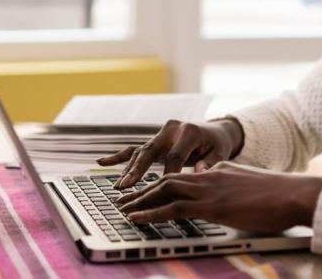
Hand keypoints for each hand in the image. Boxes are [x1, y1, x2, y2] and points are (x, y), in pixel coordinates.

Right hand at [96, 118, 243, 188]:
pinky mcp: (154, 140)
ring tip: (119, 186)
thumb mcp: (220, 153)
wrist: (214, 131)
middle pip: (151, 150)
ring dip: (128, 169)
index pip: (175, 156)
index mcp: (188, 132)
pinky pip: (134, 148)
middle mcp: (171, 129)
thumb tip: (200, 172)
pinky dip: (118, 156)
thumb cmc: (217, 146)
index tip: (161, 192)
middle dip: (138, 170)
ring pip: (140, 151)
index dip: (168, 174)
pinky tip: (101, 162)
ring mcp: (160, 134)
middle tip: (127, 185)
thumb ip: (211, 163)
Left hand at [116, 161, 321, 233]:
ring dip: (140, 201)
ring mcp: (209, 189)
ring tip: (122, 209)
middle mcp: (209, 175)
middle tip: (123, 199)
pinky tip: (137, 219)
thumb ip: (234, 192)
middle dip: (142, 190)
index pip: (184, 177)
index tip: (147, 194)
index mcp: (219, 170)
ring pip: (164, 190)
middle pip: (167, 179)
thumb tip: (229, 204)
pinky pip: (173, 208)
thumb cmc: (281, 197)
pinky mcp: (211, 205)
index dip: (161, 185)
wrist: (295, 193)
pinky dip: (150, 213)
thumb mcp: (251, 190)